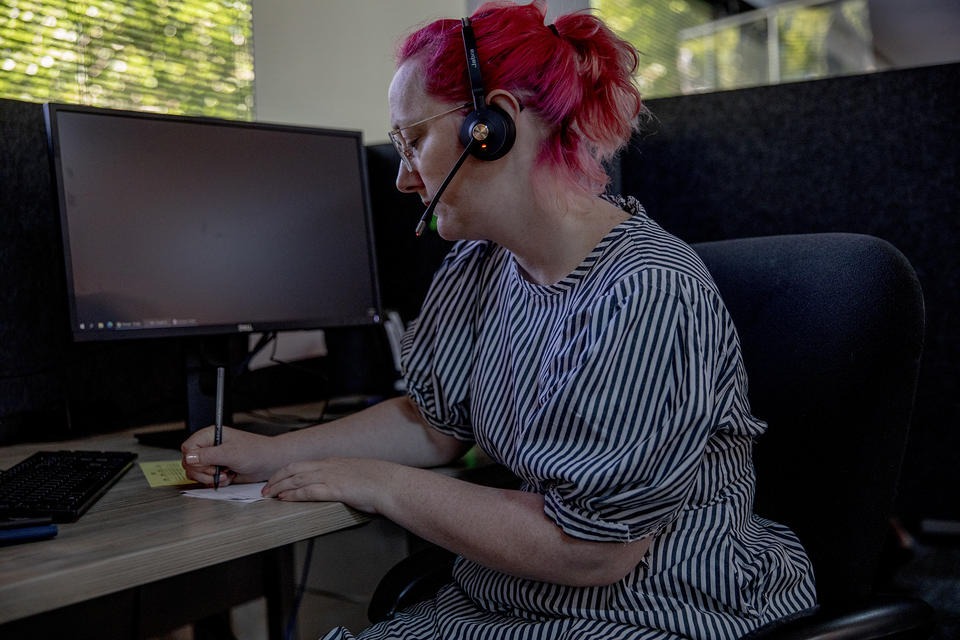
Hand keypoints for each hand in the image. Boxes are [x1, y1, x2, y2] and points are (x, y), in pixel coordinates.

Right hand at [181, 426, 275, 486]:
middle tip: (218, 470)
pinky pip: (205, 479)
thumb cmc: (256, 451)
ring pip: (196, 473)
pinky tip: (228, 478)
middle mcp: (209, 446)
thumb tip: (189, 457)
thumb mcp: (231, 453)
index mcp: (210, 435)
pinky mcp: (217, 470)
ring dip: (209, 478)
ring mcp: (213, 459)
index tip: (208, 464)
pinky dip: (215, 482)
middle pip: (189, 463)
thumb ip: (208, 455)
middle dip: (203, 471)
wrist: (270, 462)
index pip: (188, 448)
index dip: (194, 459)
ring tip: (226, 474)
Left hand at [263, 457, 398, 513]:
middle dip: (277, 478)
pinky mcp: (336, 489)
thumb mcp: (358, 474)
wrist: (392, 484)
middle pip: (294, 468)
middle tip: (266, 488)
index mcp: (335, 462)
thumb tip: (339, 486)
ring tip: (269, 494)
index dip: (286, 471)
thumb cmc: (381, 481)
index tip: (277, 479)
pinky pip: (309, 491)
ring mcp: (332, 477)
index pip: (303, 464)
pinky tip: (285, 499)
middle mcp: (330, 466)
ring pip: (298, 479)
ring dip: (280, 487)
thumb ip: (344, 478)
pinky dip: (294, 494)